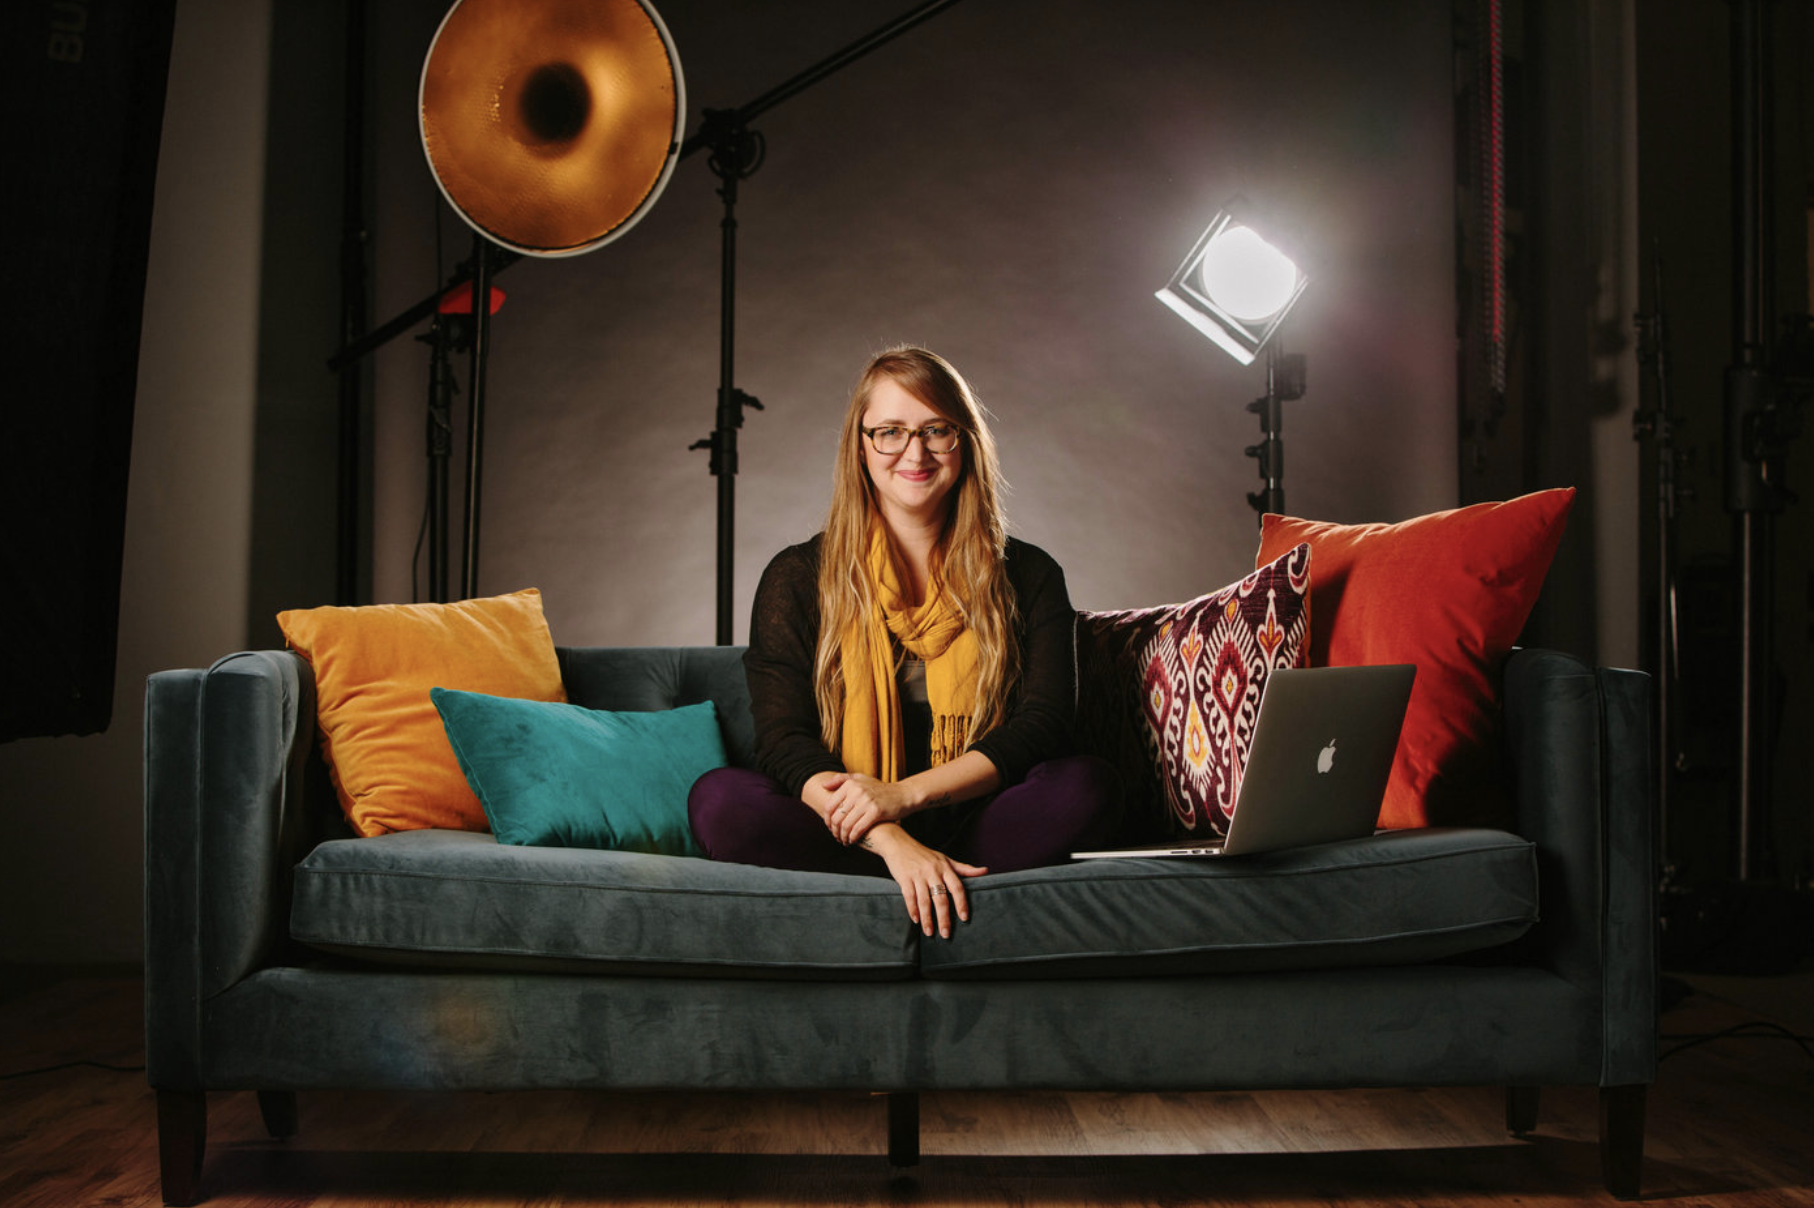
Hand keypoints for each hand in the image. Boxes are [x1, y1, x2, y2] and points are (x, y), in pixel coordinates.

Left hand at [821, 772, 916, 845]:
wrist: (903, 794)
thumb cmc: (880, 789)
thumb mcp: (861, 779)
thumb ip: (841, 779)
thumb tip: (823, 786)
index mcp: (850, 784)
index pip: (829, 806)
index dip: (827, 820)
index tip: (830, 827)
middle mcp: (857, 791)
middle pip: (837, 817)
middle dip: (834, 831)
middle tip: (837, 837)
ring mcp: (866, 801)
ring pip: (846, 825)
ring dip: (843, 836)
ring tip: (844, 841)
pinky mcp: (876, 812)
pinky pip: (858, 829)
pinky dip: (853, 837)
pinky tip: (853, 841)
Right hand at [864, 825, 985, 938]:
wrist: (899, 843)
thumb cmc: (924, 854)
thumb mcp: (945, 859)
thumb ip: (964, 868)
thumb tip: (985, 871)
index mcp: (945, 868)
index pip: (957, 887)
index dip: (961, 903)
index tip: (964, 918)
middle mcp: (932, 871)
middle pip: (941, 898)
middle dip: (944, 917)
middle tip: (946, 934)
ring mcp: (918, 875)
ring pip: (924, 900)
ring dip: (927, 918)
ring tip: (929, 932)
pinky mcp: (904, 878)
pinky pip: (909, 897)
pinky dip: (912, 910)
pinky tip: (916, 920)